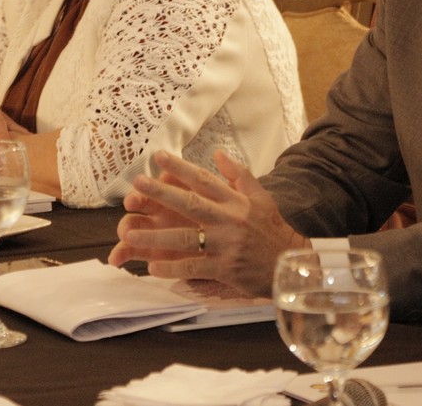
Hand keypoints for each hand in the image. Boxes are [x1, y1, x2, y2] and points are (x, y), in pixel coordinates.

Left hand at [109, 150, 305, 296]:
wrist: (292, 264)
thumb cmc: (272, 229)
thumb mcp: (261, 197)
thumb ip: (238, 175)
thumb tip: (217, 153)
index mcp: (236, 201)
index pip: (204, 180)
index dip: (180, 168)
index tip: (158, 156)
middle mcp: (229, 220)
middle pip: (190, 204)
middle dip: (161, 193)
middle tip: (137, 184)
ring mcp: (226, 245)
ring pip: (186, 238)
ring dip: (156, 236)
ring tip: (130, 234)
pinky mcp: (225, 268)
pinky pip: (194, 267)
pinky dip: (172, 268)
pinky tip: (152, 267)